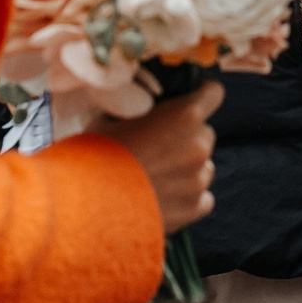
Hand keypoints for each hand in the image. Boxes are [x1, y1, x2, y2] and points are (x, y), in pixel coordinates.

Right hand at [92, 81, 220, 232]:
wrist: (87, 206)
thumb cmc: (95, 156)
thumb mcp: (111, 117)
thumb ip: (138, 106)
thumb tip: (142, 100)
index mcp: (184, 116)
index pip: (214, 94)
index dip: (202, 96)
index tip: (190, 101)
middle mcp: (199, 146)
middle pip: (205, 133)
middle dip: (188, 137)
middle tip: (158, 146)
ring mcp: (198, 180)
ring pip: (204, 166)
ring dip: (187, 168)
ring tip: (155, 176)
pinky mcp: (194, 209)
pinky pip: (202, 197)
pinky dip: (187, 197)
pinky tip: (161, 197)